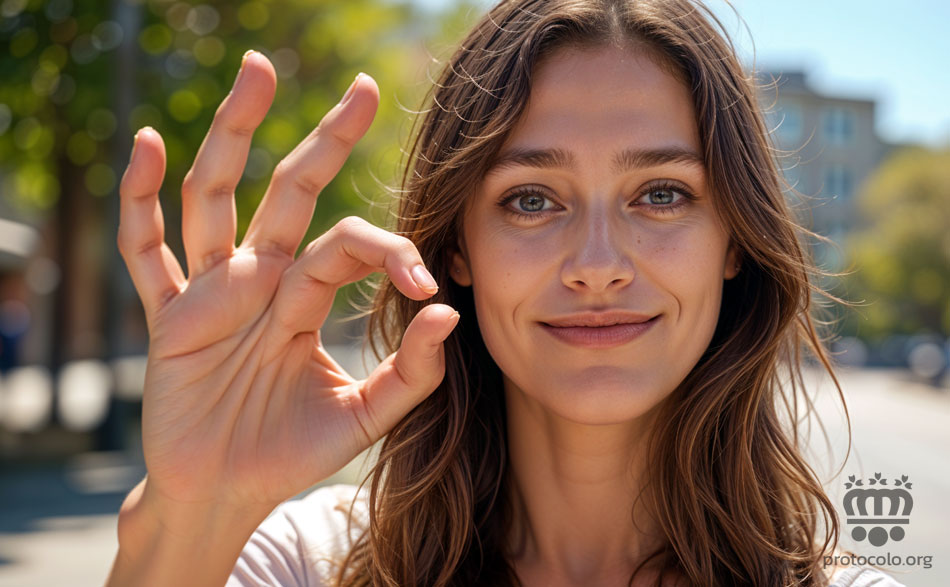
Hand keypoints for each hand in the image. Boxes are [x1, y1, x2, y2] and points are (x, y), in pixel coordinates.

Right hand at [117, 51, 458, 513]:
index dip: (390, 252)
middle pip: (290, 192)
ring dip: (234, 135)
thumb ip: (411, 373)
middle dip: (323, 140)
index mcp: (305, 296)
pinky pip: (147, 253)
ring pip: (218, 199)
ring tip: (257, 71)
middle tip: (360, 88)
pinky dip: (141, 202)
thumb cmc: (291, 451)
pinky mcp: (169, 319)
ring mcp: (211, 293)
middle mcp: (260, 280)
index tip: (429, 282)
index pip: (348, 244)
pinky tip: (149, 146)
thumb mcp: (365, 417)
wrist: (227, 494)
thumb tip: (449, 312)